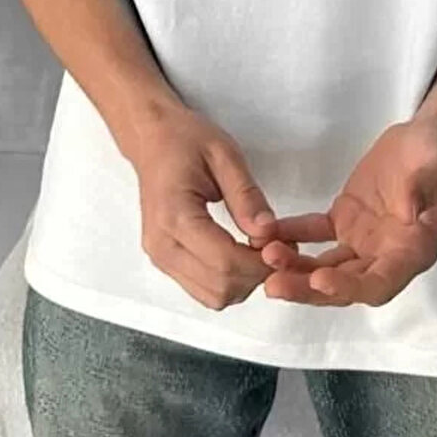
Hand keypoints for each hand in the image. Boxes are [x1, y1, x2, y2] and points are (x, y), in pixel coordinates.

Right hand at [129, 104, 287, 310]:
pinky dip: (229, 281)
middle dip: (257, 273)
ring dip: (244, 281)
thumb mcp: (224, 155)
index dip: (261, 261)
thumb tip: (267, 232)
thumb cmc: (185, 141)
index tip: (284, 242)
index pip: (225, 262)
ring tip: (258, 248)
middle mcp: (162, 246)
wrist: (152, 140)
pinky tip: (240, 254)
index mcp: (175, 216)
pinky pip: (203, 289)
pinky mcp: (165, 262)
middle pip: (220, 287)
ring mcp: (160, 258)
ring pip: (213, 297)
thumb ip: (247, 196)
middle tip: (276, 245)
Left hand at [251, 117, 436, 307]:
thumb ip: (424, 187)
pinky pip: (315, 235)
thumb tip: (408, 212)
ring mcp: (364, 241)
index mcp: (413, 252)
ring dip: (295, 267)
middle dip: (308, 288)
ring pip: (325, 266)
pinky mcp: (346, 221)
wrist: (429, 138)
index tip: (319, 279)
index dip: (349, 286)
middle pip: (344, 285)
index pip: (379, 283)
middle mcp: (386, 256)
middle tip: (274, 285)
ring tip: (264, 256)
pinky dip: (292, 236)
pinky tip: (268, 232)